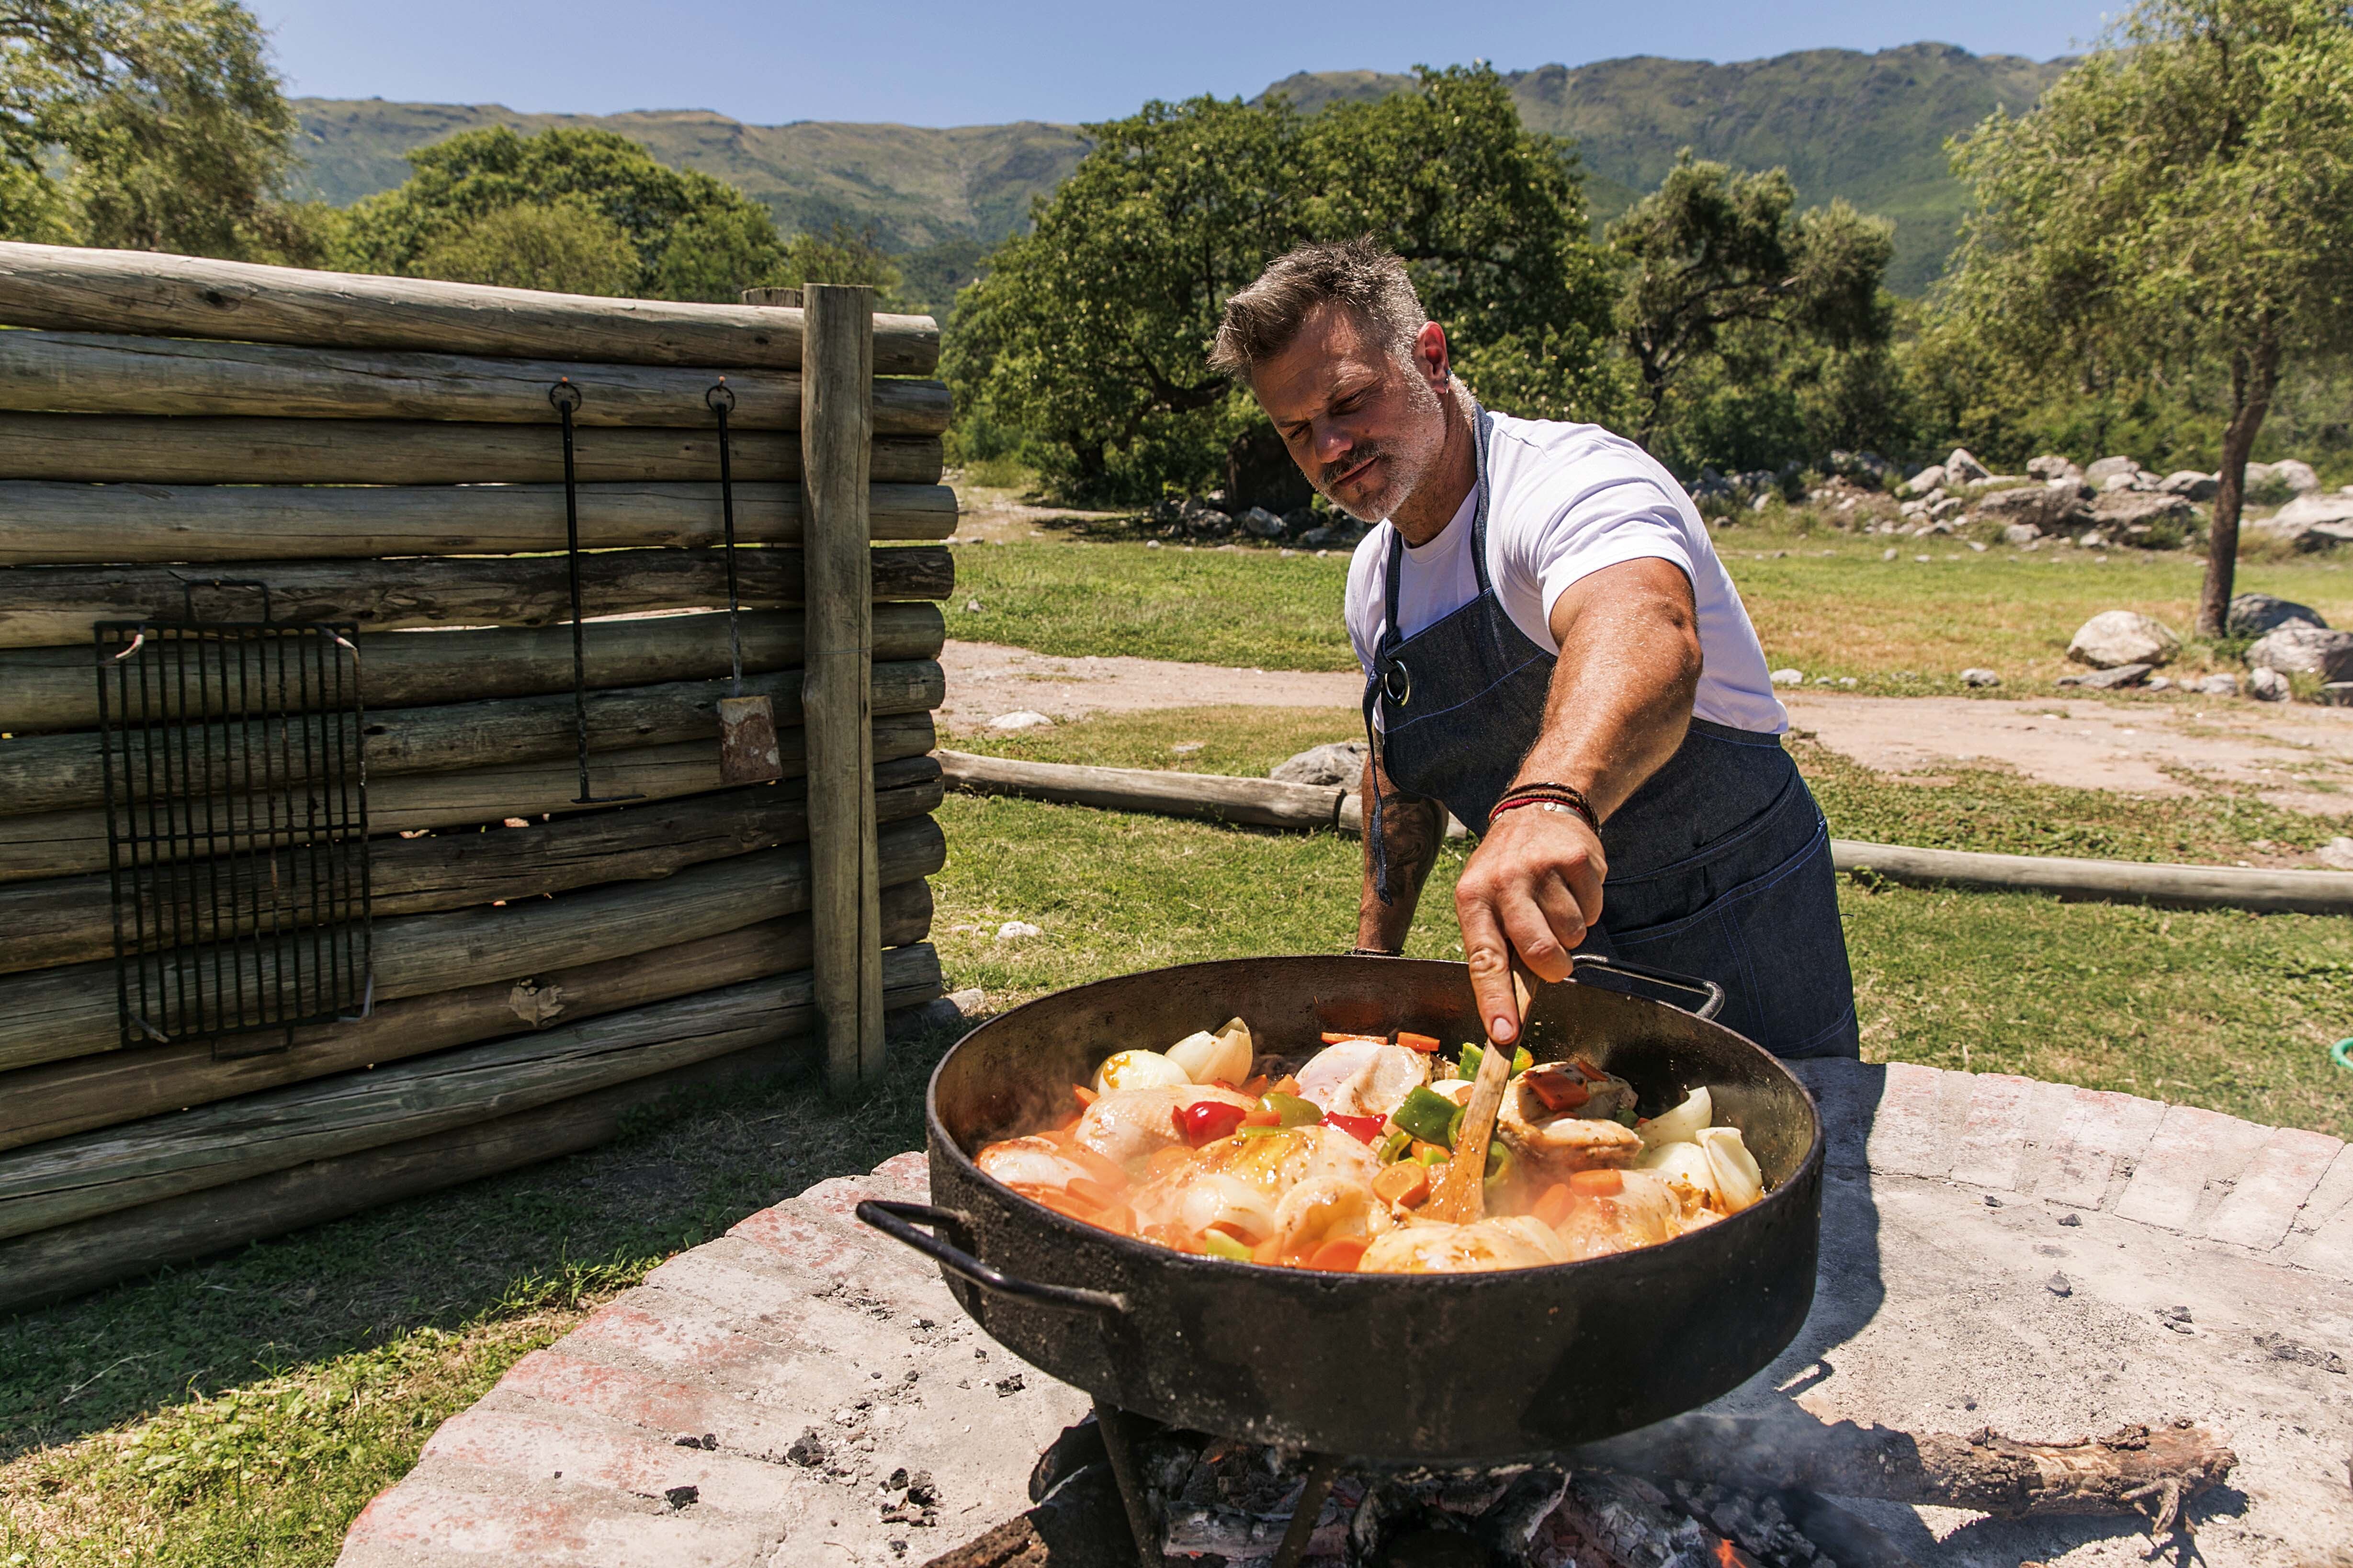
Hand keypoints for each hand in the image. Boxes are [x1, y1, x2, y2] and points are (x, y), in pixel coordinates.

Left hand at [1453, 803, 1605, 1044]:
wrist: (1535, 811)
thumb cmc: (1507, 875)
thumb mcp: (1486, 903)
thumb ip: (1498, 949)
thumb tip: (1512, 1013)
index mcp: (1472, 899)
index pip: (1484, 960)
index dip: (1496, 1000)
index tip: (1505, 1035)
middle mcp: (1503, 882)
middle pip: (1539, 952)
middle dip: (1553, 968)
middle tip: (1553, 959)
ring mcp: (1541, 868)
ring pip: (1572, 934)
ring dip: (1570, 933)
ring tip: (1555, 905)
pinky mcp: (1576, 858)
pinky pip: (1593, 910)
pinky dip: (1587, 908)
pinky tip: (1570, 887)